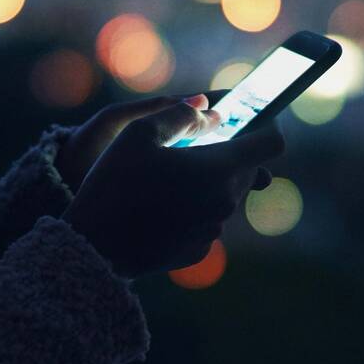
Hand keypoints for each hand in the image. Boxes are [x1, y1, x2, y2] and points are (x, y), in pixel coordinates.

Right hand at [62, 98, 285, 278]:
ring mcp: (213, 230)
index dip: (266, 123)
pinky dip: (192, 207)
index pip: (271, 142)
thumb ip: (181, 115)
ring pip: (224, 194)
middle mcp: (225, 202)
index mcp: (219, 169)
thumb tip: (210, 113)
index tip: (250, 115)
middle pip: (245, 168)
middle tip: (189, 143)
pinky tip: (157, 207)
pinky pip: (206, 219)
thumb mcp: (139, 133)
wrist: (92, 248)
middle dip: (227, 151)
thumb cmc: (114, 185)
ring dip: (206, 180)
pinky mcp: (197, 250)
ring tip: (164, 177)